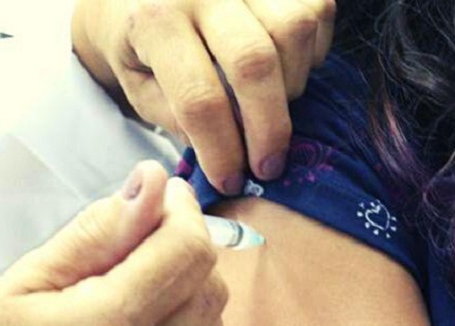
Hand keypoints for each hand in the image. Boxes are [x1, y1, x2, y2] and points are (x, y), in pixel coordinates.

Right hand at [0, 161, 226, 325]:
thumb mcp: (25, 280)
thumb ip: (100, 231)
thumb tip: (154, 183)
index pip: (187, 253)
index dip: (183, 211)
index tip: (164, 193)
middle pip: (209, 284)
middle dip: (187, 243)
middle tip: (145, 228)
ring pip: (211, 319)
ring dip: (189, 281)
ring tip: (136, 270)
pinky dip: (183, 317)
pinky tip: (141, 308)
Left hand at [72, 0, 335, 194]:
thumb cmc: (139, 45)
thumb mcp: (139, 88)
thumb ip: (178, 117)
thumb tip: (228, 146)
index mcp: (155, 20)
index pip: (199, 98)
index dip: (221, 150)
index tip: (229, 181)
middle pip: (255, 62)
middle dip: (269, 128)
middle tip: (267, 166)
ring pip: (293, 30)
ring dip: (292, 85)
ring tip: (270, 109)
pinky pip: (316, 10)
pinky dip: (310, 50)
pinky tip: (285, 70)